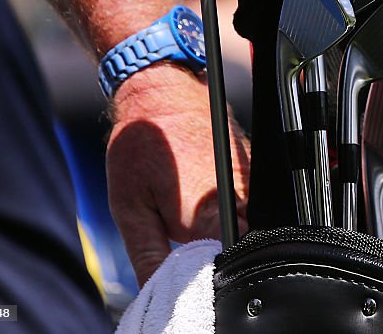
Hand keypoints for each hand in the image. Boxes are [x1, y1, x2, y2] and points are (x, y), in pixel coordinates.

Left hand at [106, 64, 249, 285]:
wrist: (161, 92)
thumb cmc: (143, 146)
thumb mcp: (129, 209)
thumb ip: (149, 256)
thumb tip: (160, 290)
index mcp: (208, 217)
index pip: (224, 267)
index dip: (207, 275)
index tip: (189, 270)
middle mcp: (238, 200)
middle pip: (241, 247)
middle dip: (217, 252)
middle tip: (186, 236)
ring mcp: (250, 182)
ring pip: (249, 223)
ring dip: (225, 227)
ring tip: (193, 209)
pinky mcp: (253, 168)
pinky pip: (252, 201)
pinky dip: (232, 206)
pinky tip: (205, 192)